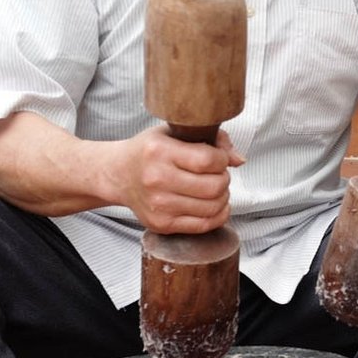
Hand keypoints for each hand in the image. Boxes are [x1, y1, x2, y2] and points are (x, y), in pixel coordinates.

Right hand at [119, 125, 243, 233]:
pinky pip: (203, 225)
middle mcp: (157, 179)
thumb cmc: (149, 151)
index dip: (222, 159)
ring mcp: (158, 205)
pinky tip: (212, 204)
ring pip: (213, 207)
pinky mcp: (161, 223)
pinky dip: (217, 215)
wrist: (118, 175)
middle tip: (216, 174)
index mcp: (160, 151)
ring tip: (213, 188)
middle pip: (214, 186)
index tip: (218, 158)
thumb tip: (239, 160)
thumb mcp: (175, 132)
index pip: (209, 160)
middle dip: (224, 178)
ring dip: (222, 196)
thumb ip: (213, 139)